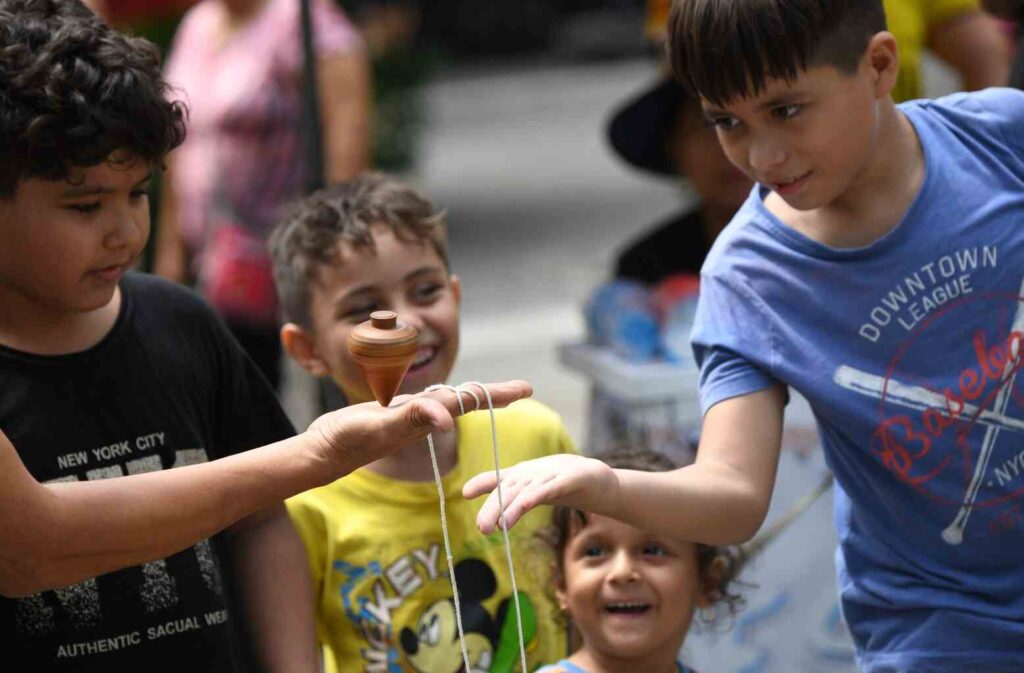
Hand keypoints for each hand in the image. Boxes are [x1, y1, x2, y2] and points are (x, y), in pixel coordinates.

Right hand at [306, 380, 532, 476]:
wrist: (321, 454)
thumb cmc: (346, 441)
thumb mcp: (378, 428)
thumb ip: (409, 419)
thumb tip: (448, 418)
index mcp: (423, 419)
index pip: (467, 401)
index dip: (496, 394)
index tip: (525, 390)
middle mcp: (420, 418)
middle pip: (463, 401)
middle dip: (493, 393)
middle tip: (524, 388)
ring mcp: (406, 418)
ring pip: (445, 401)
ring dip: (470, 395)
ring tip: (494, 392)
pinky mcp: (391, 416)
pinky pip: (423, 403)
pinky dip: (438, 398)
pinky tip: (444, 400)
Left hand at [463, 454, 618, 533]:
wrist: (596, 478)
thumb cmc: (559, 482)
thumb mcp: (529, 489)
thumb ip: (506, 494)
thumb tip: (478, 503)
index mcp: (522, 475)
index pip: (500, 479)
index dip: (482, 483)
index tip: (465, 493)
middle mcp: (533, 473)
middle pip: (510, 489)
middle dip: (494, 507)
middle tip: (482, 528)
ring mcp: (550, 474)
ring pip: (527, 491)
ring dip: (512, 507)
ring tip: (500, 526)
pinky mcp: (568, 478)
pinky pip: (549, 488)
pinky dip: (536, 495)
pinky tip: (525, 505)